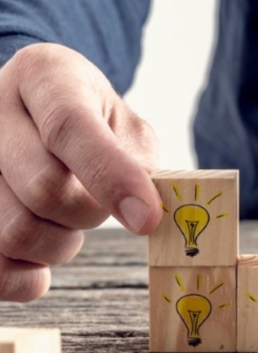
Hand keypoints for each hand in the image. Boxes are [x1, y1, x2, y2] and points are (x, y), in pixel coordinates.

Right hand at [0, 43, 161, 300]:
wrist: (38, 113)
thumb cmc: (94, 122)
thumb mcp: (125, 124)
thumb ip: (139, 161)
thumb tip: (144, 214)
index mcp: (43, 75)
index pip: (69, 127)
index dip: (112, 178)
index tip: (148, 220)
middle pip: (44, 188)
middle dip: (90, 213)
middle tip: (100, 207)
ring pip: (14, 229)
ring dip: (59, 244)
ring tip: (69, 225)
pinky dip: (22, 278)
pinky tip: (40, 266)